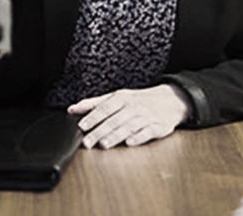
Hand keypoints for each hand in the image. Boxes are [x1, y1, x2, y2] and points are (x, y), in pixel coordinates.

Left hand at [67, 84, 190, 147]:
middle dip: (99, 131)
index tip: (81, 126)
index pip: (104, 108)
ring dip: (116, 135)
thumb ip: (94, 103)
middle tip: (87, 142)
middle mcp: (133, 107)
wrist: (170, 100)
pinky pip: (147, 132)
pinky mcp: (158, 127)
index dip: (92, 117)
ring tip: (104, 144)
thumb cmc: (138, 101)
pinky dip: (138, 137)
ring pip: (128, 126)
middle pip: (114, 120)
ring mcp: (146, 117)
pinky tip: (129, 142)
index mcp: (121, 98)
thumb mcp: (117, 97)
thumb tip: (72, 109)